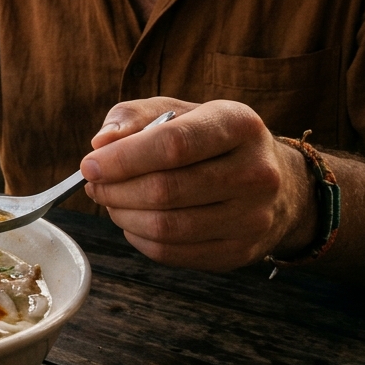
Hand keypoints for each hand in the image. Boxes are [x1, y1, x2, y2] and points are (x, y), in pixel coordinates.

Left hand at [79, 97, 317, 270]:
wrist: (275, 182)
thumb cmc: (211, 141)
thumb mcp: (179, 111)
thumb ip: (134, 117)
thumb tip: (101, 143)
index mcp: (239, 125)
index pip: (174, 145)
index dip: (123, 159)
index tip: (90, 165)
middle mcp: (256, 172)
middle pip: (166, 190)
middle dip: (116, 190)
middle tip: (95, 185)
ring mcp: (253, 217)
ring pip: (167, 227)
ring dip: (123, 216)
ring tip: (112, 201)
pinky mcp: (240, 251)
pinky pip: (172, 253)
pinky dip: (139, 238)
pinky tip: (134, 221)